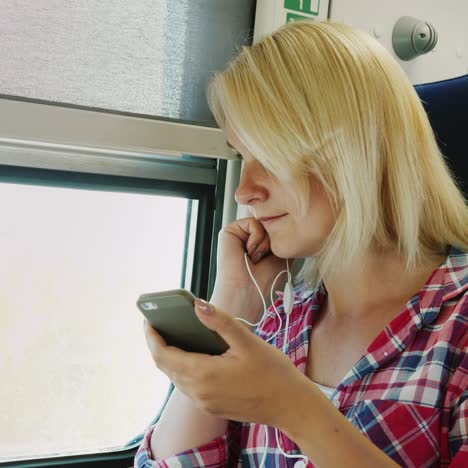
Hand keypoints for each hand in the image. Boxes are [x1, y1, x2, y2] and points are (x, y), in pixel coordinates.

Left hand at [144, 298, 304, 427]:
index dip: (151, 337)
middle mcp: (199, 392)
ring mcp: (204, 402)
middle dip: (158, 344)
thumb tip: (197, 305)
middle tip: (159, 323)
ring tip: (174, 334)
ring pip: (175, 377)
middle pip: (165, 366)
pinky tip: (194, 354)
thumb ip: (220, 322)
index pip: (163, 355)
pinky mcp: (211, 406)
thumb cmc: (273, 373)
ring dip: (169, 357)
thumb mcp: (248, 342)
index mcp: (204, 374)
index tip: (148, 319)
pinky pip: (187, 385)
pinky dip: (182, 368)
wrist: (291, 406)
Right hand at [214, 217, 288, 319]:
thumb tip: (285, 222)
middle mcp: (247, 237)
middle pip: (271, 224)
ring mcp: (238, 233)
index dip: (281, 241)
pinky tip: (249, 252)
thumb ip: (282, 238)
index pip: (276, 230)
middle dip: (273, 242)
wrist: (246, 292)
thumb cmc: (263, 281)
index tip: (273, 259)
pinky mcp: (229, 230)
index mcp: (257, 244)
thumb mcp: (282, 255)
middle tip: (262, 260)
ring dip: (265, 242)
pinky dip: (256, 238)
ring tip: (254, 258)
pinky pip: (253, 222)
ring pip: (263, 223)